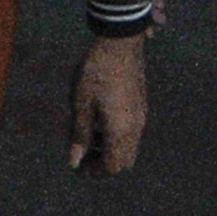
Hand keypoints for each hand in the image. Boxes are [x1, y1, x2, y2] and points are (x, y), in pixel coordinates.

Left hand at [69, 36, 149, 174]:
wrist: (120, 43)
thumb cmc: (96, 72)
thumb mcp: (82, 104)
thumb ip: (80, 135)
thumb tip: (74, 162)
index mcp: (121, 131)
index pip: (112, 167)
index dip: (94, 172)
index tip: (77, 167)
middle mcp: (136, 128)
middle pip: (124, 162)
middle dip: (103, 164)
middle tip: (83, 155)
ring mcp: (142, 117)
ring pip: (129, 148)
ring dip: (110, 150)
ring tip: (88, 137)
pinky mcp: (142, 107)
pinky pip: (132, 134)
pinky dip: (117, 138)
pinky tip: (100, 121)